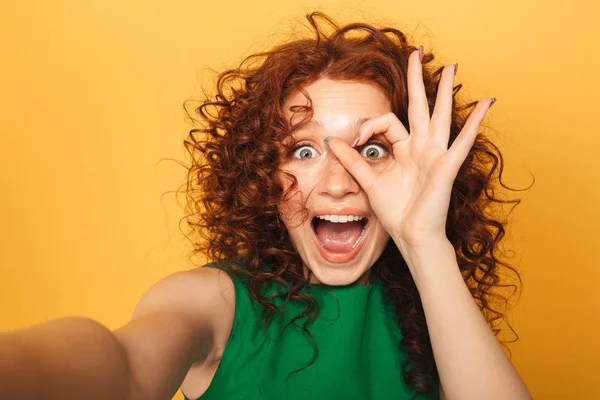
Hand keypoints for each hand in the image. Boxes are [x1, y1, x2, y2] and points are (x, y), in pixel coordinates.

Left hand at [324, 48, 494, 249]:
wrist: (412, 237)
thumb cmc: (396, 212)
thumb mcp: (368, 181)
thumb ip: (352, 160)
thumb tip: (332, 141)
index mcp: (404, 150)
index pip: (387, 123)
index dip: (367, 127)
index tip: (352, 141)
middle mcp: (421, 148)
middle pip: (419, 107)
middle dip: (417, 81)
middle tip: (417, 54)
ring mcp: (435, 155)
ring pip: (440, 116)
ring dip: (445, 91)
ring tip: (451, 67)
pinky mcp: (446, 166)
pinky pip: (462, 141)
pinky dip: (474, 122)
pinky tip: (485, 103)